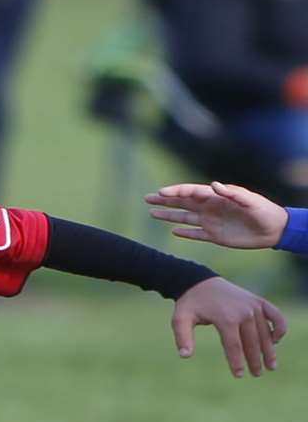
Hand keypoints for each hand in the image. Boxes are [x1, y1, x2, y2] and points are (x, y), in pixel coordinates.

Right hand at [146, 182, 286, 249]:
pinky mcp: (214, 236)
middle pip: (183, 203)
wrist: (273, 230)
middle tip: (147, 198)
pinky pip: (195, 234)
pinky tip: (173, 230)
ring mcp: (210, 222)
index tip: (161, 193)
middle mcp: (210, 208)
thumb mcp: (249, 199)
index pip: (191, 193)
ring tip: (151, 213)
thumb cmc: (263, 211)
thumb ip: (231, 193)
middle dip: (165, 201)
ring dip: (168, 215)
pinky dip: (184, 232)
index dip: (176, 192)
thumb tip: (214, 185)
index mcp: (216, 197)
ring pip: (184, 218)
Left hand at [170, 276, 286, 376]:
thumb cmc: (190, 304)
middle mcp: (244, 312)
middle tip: (257, 374)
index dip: (237, 362)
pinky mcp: (258, 301)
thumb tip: (185, 356)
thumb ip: (183, 338)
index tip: (239, 375)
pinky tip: (277, 340)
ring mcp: (253, 306)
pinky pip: (275, 315)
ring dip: (270, 349)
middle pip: (252, 342)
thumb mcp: (180, 320)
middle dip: (255, 360)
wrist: (199, 282)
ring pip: (265, 332)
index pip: (234, 346)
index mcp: (226, 319)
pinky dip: (280, 326)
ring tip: (271, 365)